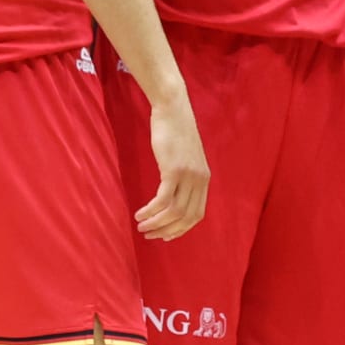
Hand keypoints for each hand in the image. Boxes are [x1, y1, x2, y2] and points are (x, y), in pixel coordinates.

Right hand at [137, 90, 209, 241]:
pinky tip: (140, 214)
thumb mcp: (185, 156)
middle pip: (186, 218)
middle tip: (150, 236)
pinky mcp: (174, 170)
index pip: (197, 214)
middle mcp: (200, 180)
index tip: (166, 236)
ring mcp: (188, 176)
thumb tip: (173, 192)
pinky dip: (151, 211)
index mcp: (204, 179)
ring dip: (156, 223)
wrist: (173, 108)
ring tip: (141, 226)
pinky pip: (163, 200)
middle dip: (167, 231)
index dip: (181, 229)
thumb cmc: (174, 131)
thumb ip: (184, 175)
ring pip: (173, 212)